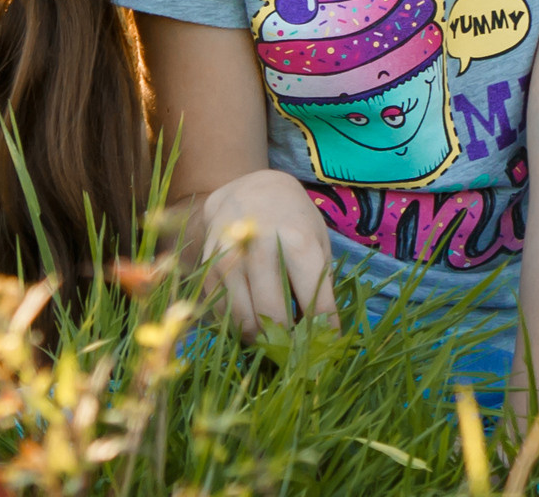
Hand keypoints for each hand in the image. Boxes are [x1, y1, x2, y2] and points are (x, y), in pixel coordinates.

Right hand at [199, 168, 338, 339]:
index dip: (324, 328)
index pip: (314, 300)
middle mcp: (260, 249)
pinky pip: (223, 317)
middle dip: (289, 341)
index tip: (329, 344)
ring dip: (262, 339)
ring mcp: (230, 261)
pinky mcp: (208, 272)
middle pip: (275, 317)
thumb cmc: (292, 218)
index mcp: (297, 240)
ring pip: (245, 323)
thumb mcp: (317, 238)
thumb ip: (320, 280)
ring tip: (276, 339)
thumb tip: (323, 330)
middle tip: (297, 347)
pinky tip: (253, 321)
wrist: (249, 191)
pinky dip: (239, 327)